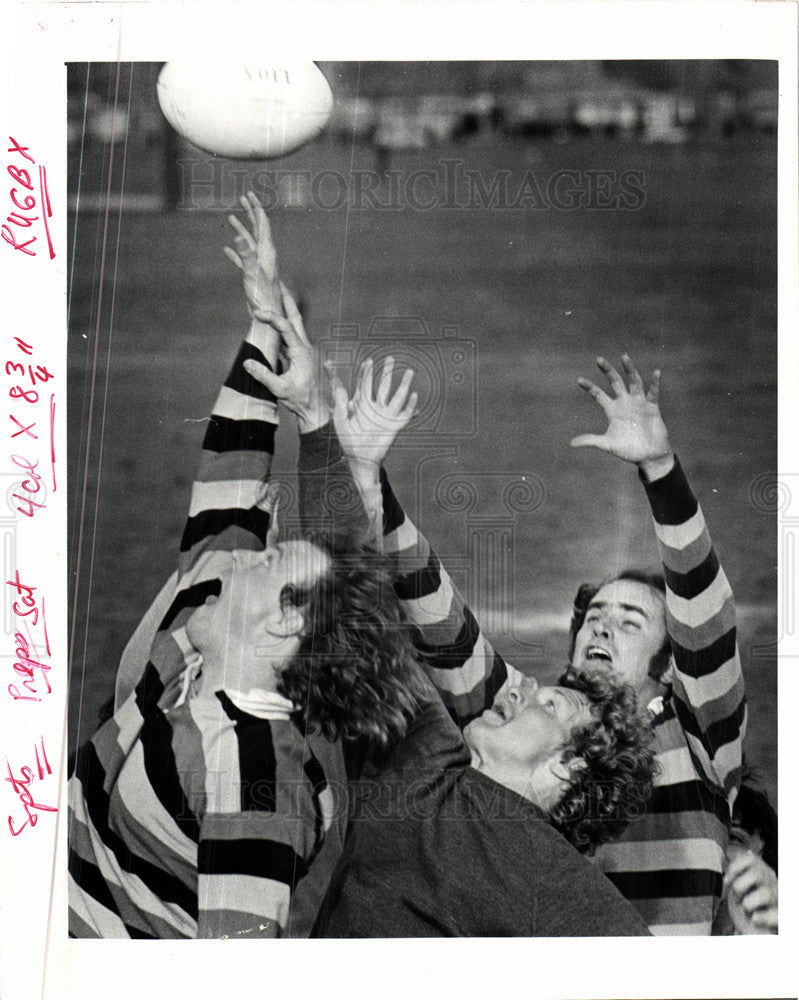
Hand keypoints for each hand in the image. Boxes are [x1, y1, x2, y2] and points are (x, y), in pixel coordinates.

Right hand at [224, 190, 281, 315]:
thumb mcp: (252, 273)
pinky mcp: (252, 276)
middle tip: (244, 197)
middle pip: (258, 229)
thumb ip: (246, 255)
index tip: (249, 194)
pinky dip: (235, 252)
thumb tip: (238, 236)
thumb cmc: (262, 297)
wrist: (267, 317)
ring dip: (240, 229)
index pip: (263, 224)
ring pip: (249, 243)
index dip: (256, 208)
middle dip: (251, 212)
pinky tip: (226, 249)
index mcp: (267, 252)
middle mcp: (265, 256)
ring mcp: (259, 266)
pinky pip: (242, 259)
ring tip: (231, 218)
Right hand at [243, 284, 326, 432]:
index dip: (272, 317)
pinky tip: (272, 320)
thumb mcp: (280, 390)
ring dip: (285, 308)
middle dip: (285, 299)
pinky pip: (289, 335)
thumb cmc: (299, 400)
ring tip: (275, 293)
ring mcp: (303, 349)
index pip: (286, 327)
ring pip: (294, 324)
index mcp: (301, 352)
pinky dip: (281, 324)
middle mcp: (304, 346)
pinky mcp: (299, 355)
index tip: (257, 312)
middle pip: (295, 317)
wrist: (314, 410)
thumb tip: (247, 363)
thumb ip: (264, 376)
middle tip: (277, 280)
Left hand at [328, 356, 417, 480]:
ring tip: (409, 371)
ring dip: (404, 384)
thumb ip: (340, 403)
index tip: (368, 361)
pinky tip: (414, 396)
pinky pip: (406, 414)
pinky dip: (411, 406)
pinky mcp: (395, 426)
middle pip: (383, 385)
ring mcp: (387, 416)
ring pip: (397, 396)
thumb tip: (336, 386)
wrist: (359, 457)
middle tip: (390, 358)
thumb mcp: (341, 419)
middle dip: (387, 372)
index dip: (367, 372)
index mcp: (363, 405)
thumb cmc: (347, 440)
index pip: (366, 384)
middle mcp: (376, 408)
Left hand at [570, 354, 673, 480]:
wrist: (649, 455)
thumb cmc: (628, 449)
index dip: (590, 387)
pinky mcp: (652, 406)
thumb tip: (571, 443)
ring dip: (629, 369)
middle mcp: (625, 402)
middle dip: (607, 371)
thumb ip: (591, 441)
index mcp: (612, 410)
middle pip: (615, 382)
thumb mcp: (608, 444)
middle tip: (598, 359)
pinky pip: (653, 392)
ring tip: (624, 357)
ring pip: (634, 381)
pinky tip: (656, 372)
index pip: (598, 395)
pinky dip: (655, 383)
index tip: (579, 380)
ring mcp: (639, 403)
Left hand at [725, 849, 777, 934]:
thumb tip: (728, 851)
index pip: (750, 858)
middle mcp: (772, 882)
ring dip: (748, 904)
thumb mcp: (735, 883)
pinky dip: (759, 918)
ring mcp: (778, 899)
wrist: (752, 929)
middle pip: (756, 874)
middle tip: (738, 896)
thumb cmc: (743, 902)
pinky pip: (772, 915)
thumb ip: (733, 868)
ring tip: (747, 908)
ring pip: (765, 894)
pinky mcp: (779, 917)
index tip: (727, 881)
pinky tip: (754, 919)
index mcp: (762, 871)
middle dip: (739, 887)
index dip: (734, 868)